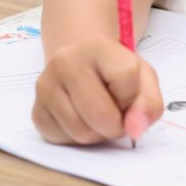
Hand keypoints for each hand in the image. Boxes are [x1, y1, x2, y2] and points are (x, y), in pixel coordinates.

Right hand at [32, 34, 163, 144]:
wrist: (79, 63)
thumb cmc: (114, 72)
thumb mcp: (142, 77)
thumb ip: (149, 103)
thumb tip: (135, 130)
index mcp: (96, 45)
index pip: (125, 77)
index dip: (133, 94)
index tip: (127, 92)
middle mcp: (64, 61)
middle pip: (101, 115)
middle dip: (117, 125)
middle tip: (116, 114)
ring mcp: (45, 86)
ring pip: (82, 133)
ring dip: (98, 134)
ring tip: (98, 115)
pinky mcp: (36, 111)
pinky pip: (63, 140)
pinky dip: (78, 138)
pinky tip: (80, 119)